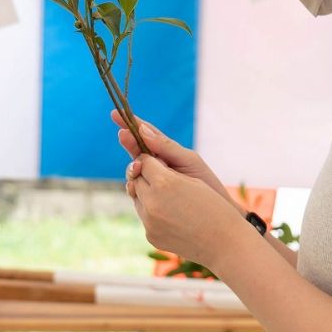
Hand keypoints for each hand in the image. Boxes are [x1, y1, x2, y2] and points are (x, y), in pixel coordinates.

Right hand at [110, 110, 236, 208]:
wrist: (216, 217)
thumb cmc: (207, 185)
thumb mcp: (189, 161)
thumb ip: (166, 147)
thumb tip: (143, 130)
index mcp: (167, 153)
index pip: (146, 135)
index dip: (131, 124)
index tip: (115, 114)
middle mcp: (158, 166)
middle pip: (136, 152)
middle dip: (129, 143)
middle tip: (123, 136)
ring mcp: (153, 183)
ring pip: (134, 172)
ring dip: (132, 167)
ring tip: (137, 167)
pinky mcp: (150, 200)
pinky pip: (136, 190)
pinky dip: (133, 186)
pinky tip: (135, 185)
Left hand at [127, 155, 242, 265]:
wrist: (224, 243)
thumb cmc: (214, 206)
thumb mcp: (193, 180)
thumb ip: (166, 171)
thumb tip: (143, 166)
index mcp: (164, 183)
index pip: (144, 162)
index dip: (152, 160)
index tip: (159, 162)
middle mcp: (152, 202)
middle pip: (136, 180)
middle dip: (147, 177)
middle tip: (162, 179)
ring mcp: (149, 222)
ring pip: (137, 199)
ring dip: (148, 195)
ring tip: (168, 198)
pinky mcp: (150, 236)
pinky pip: (145, 218)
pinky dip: (153, 214)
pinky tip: (172, 216)